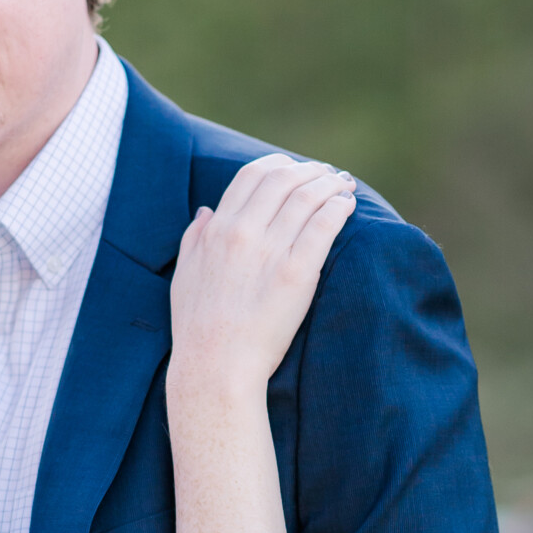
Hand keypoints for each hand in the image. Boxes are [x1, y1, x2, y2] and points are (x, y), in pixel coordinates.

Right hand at [169, 154, 353, 395]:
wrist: (215, 366)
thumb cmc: (197, 327)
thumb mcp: (184, 275)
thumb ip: (194, 238)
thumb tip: (206, 211)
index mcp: (217, 230)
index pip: (252, 175)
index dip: (280, 165)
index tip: (296, 170)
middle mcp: (243, 233)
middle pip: (284, 179)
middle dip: (311, 170)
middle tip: (328, 175)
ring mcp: (271, 251)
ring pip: (309, 197)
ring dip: (331, 185)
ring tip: (344, 187)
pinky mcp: (298, 273)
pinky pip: (325, 225)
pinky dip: (339, 208)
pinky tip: (348, 207)